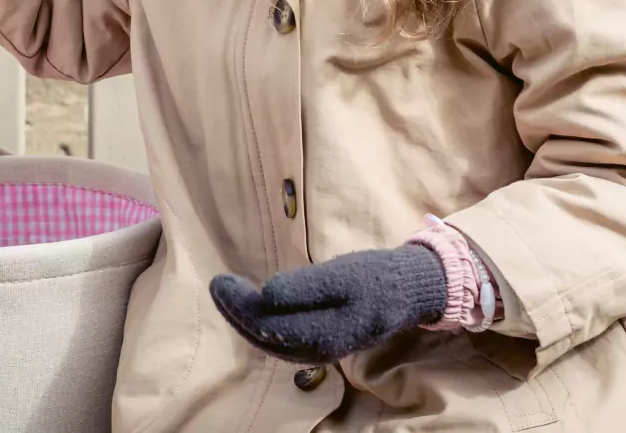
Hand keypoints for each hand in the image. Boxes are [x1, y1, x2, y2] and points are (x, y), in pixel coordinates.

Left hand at [209, 244, 448, 364]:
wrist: (408, 291)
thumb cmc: (374, 277)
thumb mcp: (341, 274)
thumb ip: (305, 287)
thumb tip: (266, 294)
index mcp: (323, 334)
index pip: (267, 325)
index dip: (239, 305)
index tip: (222, 280)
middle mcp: (318, 350)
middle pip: (264, 337)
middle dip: (235, 312)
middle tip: (218, 284)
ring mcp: (320, 350)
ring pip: (271, 342)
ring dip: (244, 319)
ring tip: (225, 294)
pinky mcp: (322, 343)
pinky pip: (282, 341)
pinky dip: (261, 326)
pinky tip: (251, 309)